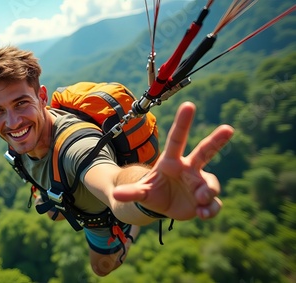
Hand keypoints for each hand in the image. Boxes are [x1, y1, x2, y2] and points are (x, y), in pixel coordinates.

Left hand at [113, 101, 233, 220]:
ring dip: (208, 191)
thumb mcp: (140, 192)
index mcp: (171, 161)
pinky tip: (202, 214)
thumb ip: (131, 192)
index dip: (183, 123)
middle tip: (228, 128)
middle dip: (217, 140)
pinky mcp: (205, 200)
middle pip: (205, 151)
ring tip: (200, 199)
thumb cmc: (152, 191)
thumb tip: (115, 194)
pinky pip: (214, 203)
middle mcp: (189, 169)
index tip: (188, 105)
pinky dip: (211, 209)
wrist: (162, 206)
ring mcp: (199, 184)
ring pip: (211, 183)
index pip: (178, 139)